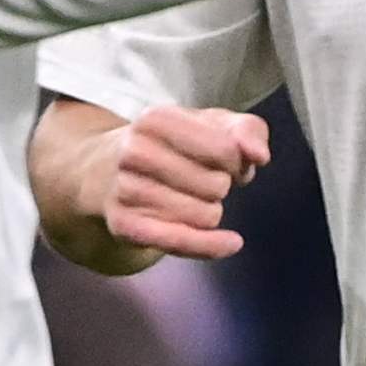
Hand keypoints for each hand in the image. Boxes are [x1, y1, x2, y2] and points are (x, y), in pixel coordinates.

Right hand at [96, 105, 269, 262]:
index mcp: (157, 119)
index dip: (237, 161)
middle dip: (220, 186)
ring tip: (188, 198)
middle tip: (202, 181)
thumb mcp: (211, 125)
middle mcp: (135, 152)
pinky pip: (181, 242)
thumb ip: (247, 130)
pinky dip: (211, 246)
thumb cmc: (171, 146)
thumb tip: (260, 156)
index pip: (227, 150)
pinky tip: (231, 243)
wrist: (105, 172)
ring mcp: (126, 190)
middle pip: (218, 186)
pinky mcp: (125, 225)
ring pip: (206, 216)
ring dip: (209, 212)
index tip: (226, 160)